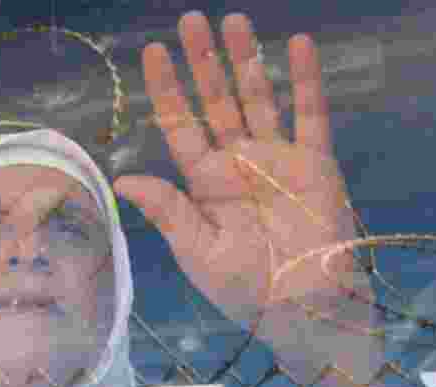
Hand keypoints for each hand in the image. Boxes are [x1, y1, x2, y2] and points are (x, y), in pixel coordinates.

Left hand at [114, 12, 378, 386]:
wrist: (302, 308)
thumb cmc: (245, 288)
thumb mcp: (196, 250)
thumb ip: (166, 210)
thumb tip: (122, 179)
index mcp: (204, 183)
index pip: (181, 126)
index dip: (167, 90)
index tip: (153, 53)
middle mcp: (237, 163)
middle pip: (216, 102)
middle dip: (202, 62)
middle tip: (190, 20)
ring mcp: (277, 159)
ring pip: (257, 98)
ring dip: (245, 59)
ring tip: (232, 20)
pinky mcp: (314, 164)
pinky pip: (310, 115)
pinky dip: (306, 81)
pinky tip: (298, 45)